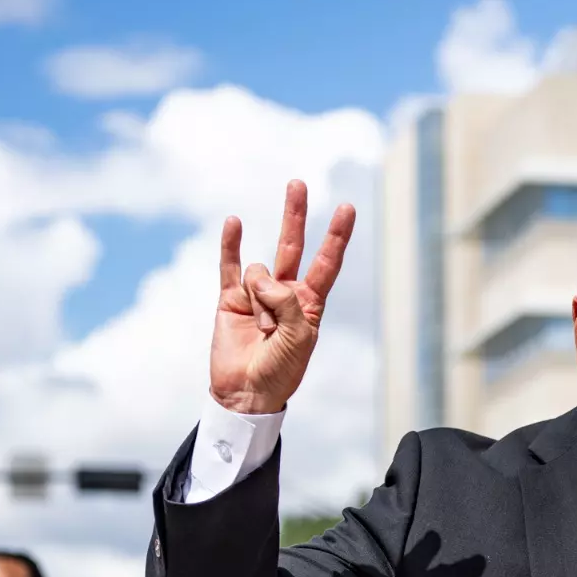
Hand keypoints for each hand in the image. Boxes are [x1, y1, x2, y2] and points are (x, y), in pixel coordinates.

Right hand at [210, 180, 356, 413]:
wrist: (246, 393)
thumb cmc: (280, 370)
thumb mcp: (298, 338)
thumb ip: (287, 303)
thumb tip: (261, 275)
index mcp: (309, 304)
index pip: (326, 262)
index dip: (336, 236)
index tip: (346, 208)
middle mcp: (284, 293)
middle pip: (292, 245)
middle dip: (295, 214)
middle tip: (297, 183)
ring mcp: (256, 293)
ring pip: (259, 271)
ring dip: (259, 299)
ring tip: (259, 330)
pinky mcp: (230, 298)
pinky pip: (230, 265)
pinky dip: (231, 244)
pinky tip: (234, 223)